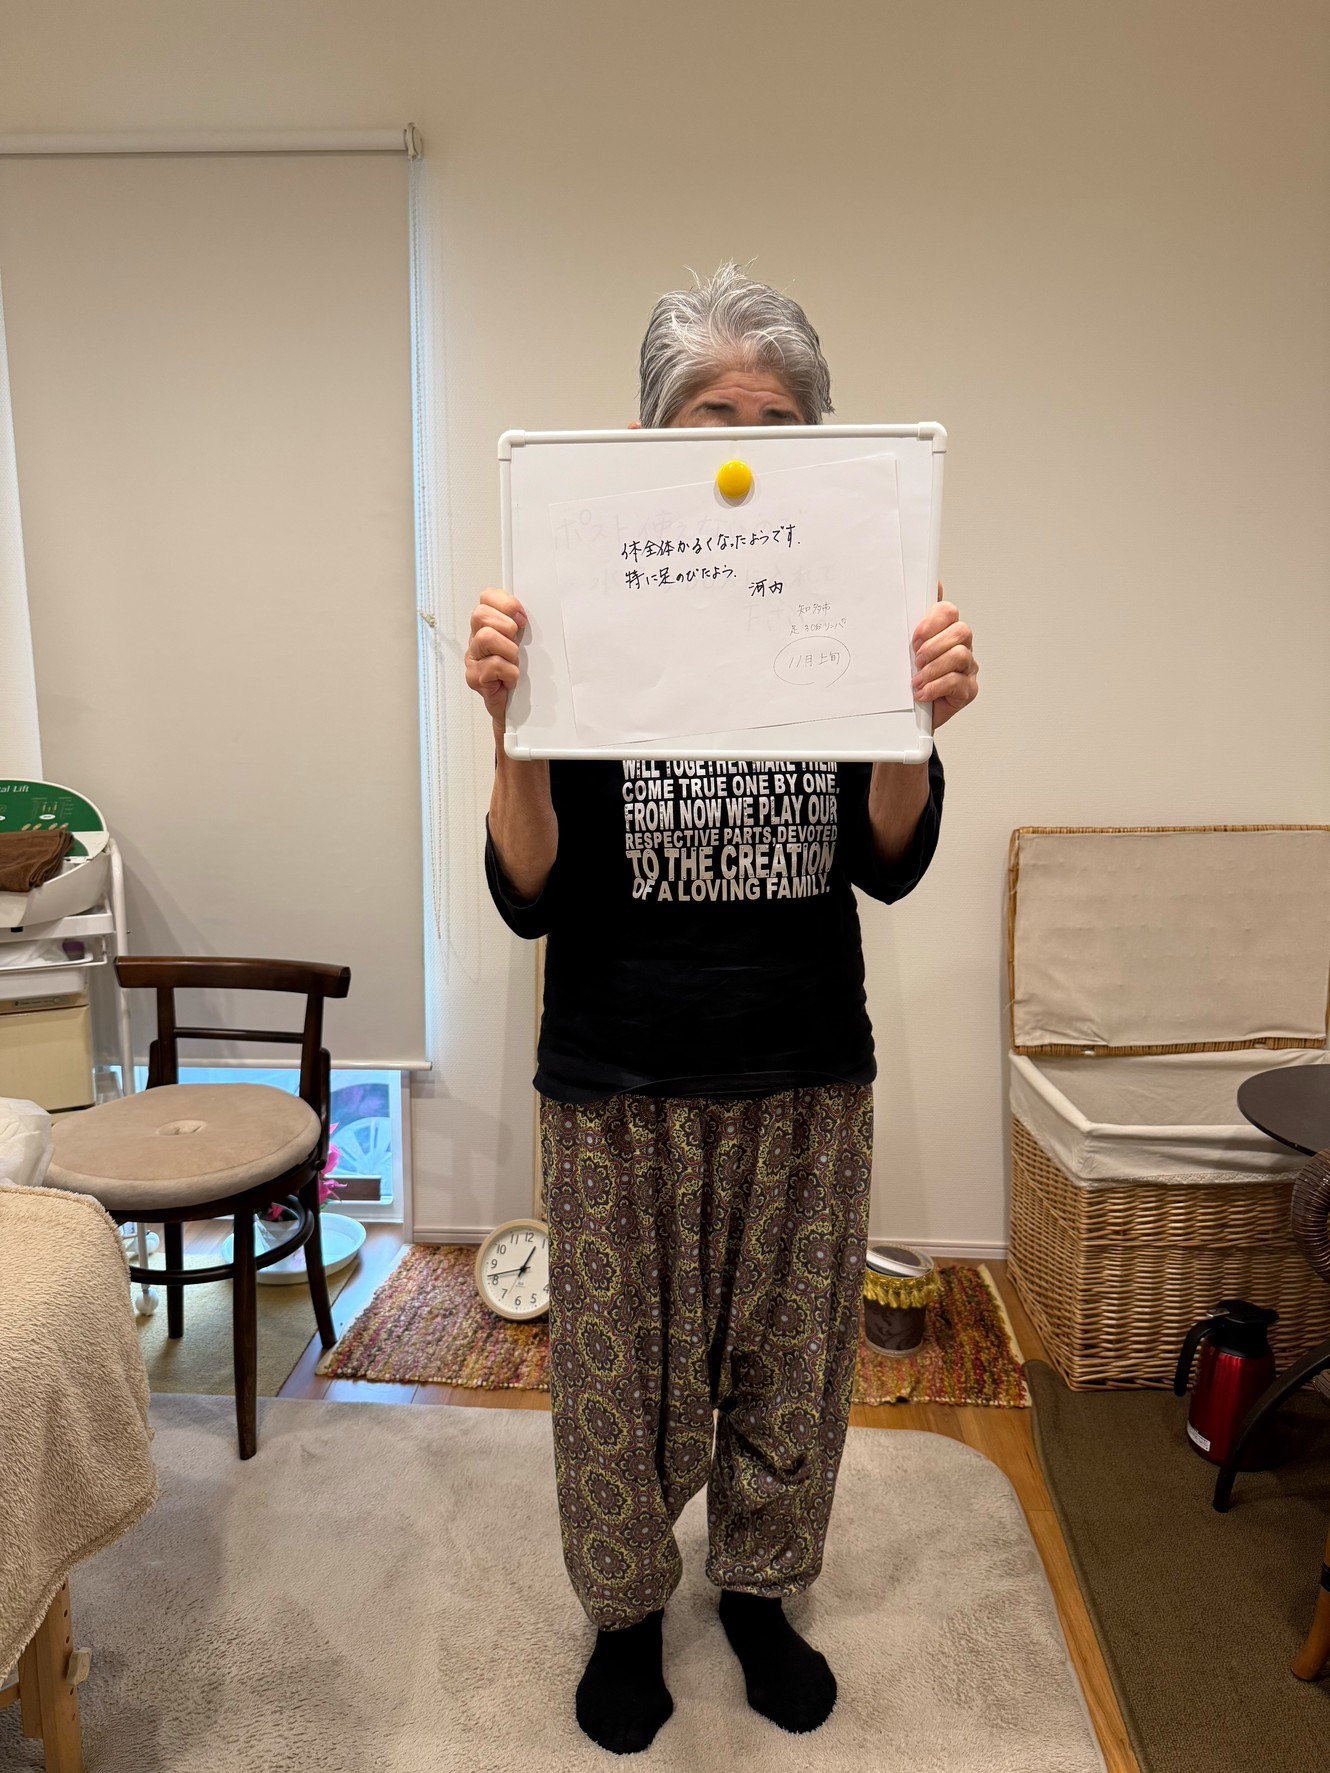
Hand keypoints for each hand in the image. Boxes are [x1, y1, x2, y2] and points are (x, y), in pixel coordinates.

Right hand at [465, 587, 527, 728]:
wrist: (516, 710)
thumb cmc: (521, 675)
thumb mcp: (525, 643)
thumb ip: (522, 625)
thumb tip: (534, 611)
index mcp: (487, 625)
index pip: (487, 597)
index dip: (506, 604)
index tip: (522, 619)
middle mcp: (476, 639)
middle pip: (480, 614)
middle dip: (506, 626)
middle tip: (516, 642)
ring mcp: (473, 658)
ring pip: (486, 637)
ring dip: (508, 650)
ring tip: (514, 663)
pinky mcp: (475, 677)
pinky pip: (493, 665)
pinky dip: (509, 672)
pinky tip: (511, 679)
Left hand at [911, 584, 976, 728]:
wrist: (908, 716)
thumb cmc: (908, 680)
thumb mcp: (903, 650)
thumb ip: (912, 619)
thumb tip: (931, 584)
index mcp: (944, 632)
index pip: (948, 612)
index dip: (932, 621)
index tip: (914, 638)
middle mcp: (960, 646)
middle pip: (961, 631)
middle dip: (934, 645)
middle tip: (915, 660)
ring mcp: (967, 668)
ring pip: (960, 655)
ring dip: (933, 668)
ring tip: (916, 680)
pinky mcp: (968, 690)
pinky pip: (957, 681)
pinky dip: (935, 687)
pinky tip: (922, 693)